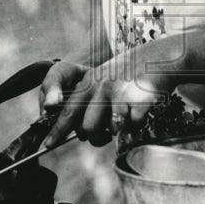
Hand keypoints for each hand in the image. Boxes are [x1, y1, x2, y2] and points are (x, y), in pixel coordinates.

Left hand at [43, 55, 172, 147]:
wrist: (158, 57)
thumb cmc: (127, 75)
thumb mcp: (101, 80)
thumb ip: (87, 102)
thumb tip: (80, 132)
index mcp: (89, 83)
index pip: (67, 112)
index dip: (56, 131)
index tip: (46, 146)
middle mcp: (101, 87)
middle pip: (88, 128)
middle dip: (95, 137)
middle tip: (104, 134)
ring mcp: (121, 92)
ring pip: (111, 129)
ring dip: (118, 130)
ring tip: (124, 117)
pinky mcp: (140, 100)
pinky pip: (134, 126)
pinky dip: (137, 124)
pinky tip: (139, 110)